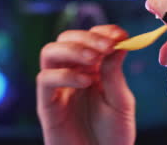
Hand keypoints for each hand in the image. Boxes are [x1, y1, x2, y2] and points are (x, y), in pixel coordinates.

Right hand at [37, 25, 135, 144]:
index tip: (120, 35)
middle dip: (86, 37)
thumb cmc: (112, 135)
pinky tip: (86, 82)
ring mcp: (57, 87)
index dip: (103, 31)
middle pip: (65, 38)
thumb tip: (118, 44)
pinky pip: (45, 79)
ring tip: (94, 59)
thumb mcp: (121, 103)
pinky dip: (65, 75)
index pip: (89, 38)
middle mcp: (71, 72)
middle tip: (106, 46)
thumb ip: (115, 74)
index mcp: (91, 69)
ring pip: (50, 52)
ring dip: (72, 49)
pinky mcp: (47, 104)